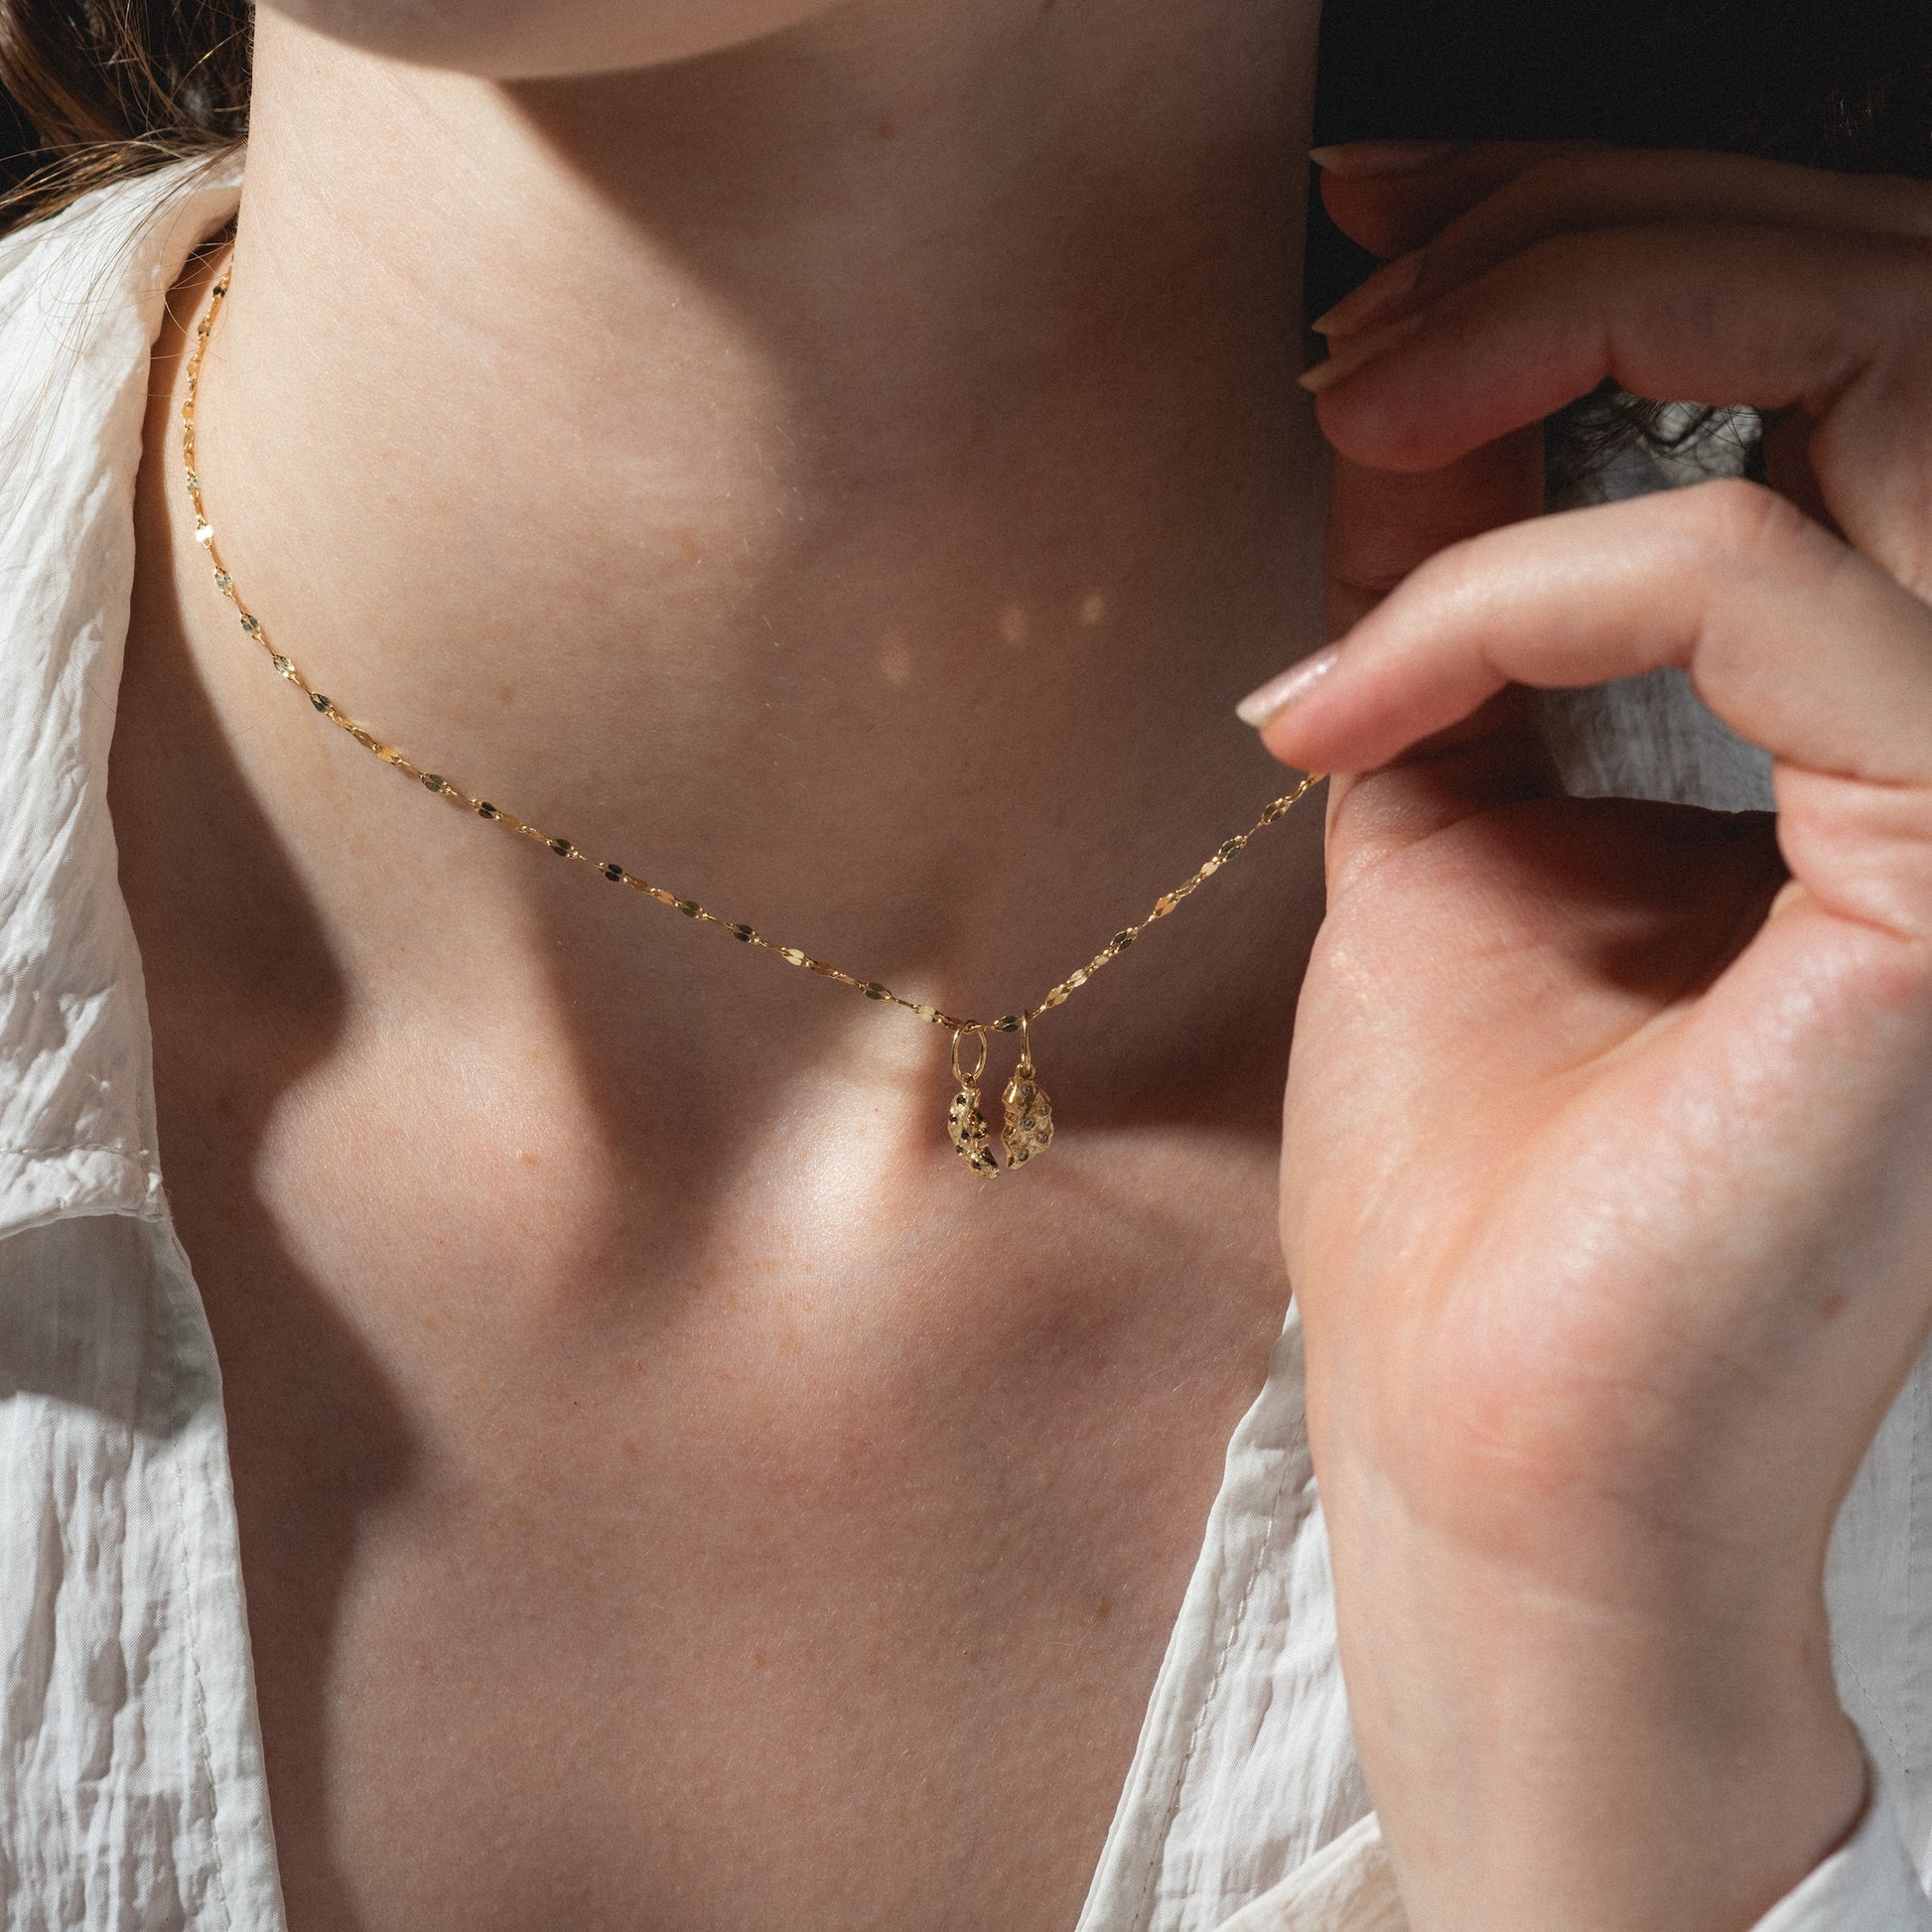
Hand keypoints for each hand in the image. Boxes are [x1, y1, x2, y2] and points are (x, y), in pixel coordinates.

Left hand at [1249, 144, 1931, 1930]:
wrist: (1488, 1440)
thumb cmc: (1465, 1175)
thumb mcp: (1435, 819)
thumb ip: (1445, 612)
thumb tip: (1387, 403)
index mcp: (1859, 706)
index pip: (1805, 357)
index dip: (1600, 228)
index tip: (1379, 216)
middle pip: (1886, 291)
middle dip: (1598, 227)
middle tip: (1368, 286)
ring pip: (1890, 355)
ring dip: (1589, 313)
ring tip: (1360, 401)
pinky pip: (1749, 578)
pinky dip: (1514, 593)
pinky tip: (1338, 702)